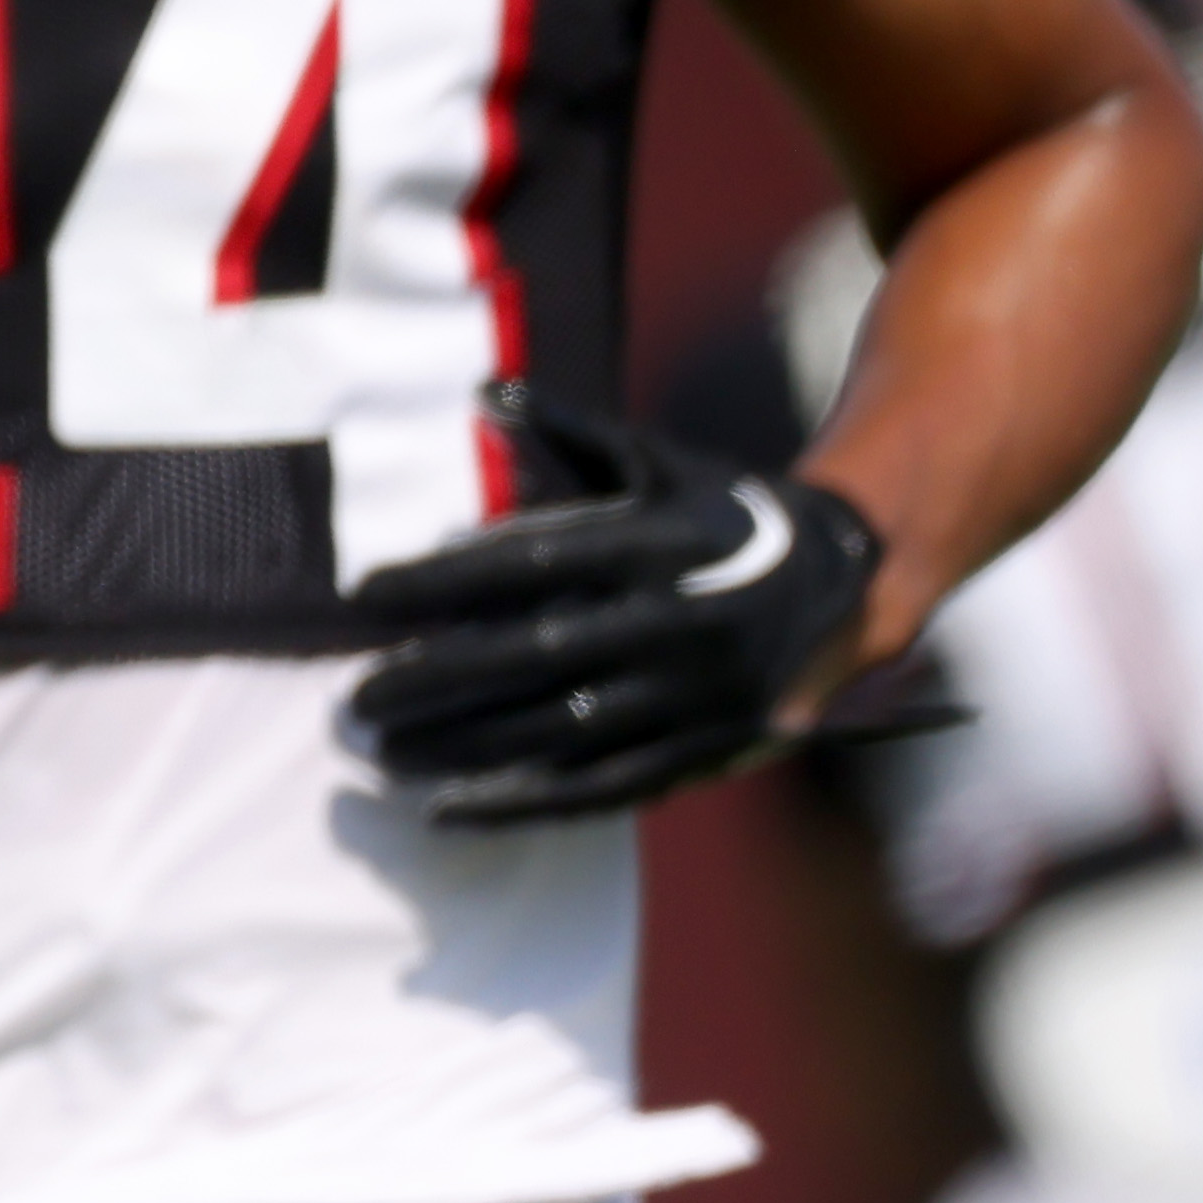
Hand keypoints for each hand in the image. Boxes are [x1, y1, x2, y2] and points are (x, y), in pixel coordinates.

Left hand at [348, 389, 889, 823]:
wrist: (849, 588)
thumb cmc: (728, 516)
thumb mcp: (660, 464)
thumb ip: (570, 430)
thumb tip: (485, 392)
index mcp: (654, 550)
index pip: (526, 565)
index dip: (440, 581)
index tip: (363, 594)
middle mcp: (672, 626)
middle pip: (534, 659)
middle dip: (436, 681)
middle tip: (353, 699)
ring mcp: (692, 699)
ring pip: (562, 733)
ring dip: (466, 749)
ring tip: (383, 758)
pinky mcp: (705, 752)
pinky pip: (604, 789)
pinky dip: (527, 804)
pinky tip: (454, 810)